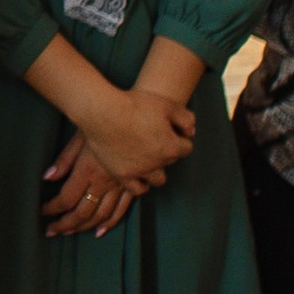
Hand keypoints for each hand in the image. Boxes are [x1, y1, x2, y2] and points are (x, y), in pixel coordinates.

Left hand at [43, 133, 141, 237]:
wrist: (133, 117)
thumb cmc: (103, 123)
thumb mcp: (79, 138)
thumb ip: (64, 160)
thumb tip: (47, 177)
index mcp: (87, 171)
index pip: (66, 198)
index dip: (52, 208)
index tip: (43, 212)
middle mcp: (104, 182)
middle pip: (82, 212)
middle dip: (66, 224)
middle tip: (53, 231)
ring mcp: (120, 186)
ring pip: (101, 215)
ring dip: (85, 227)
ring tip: (71, 232)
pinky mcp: (133, 185)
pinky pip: (122, 209)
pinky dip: (111, 222)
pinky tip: (101, 230)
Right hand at [69, 74, 197, 181]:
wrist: (102, 112)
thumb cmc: (134, 105)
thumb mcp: (166, 104)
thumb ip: (185, 119)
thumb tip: (191, 132)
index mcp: (171, 146)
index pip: (186, 147)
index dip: (179, 136)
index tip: (169, 128)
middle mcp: (158, 163)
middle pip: (171, 161)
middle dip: (167, 150)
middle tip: (154, 136)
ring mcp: (139, 171)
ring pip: (157, 179)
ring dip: (157, 170)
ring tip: (149, 159)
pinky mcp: (122, 174)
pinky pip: (137, 189)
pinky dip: (141, 184)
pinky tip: (138, 174)